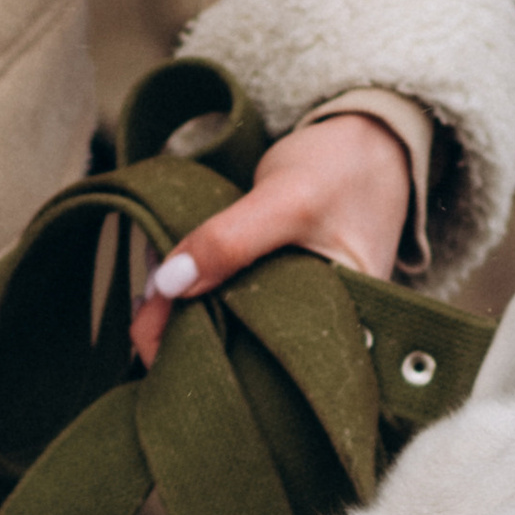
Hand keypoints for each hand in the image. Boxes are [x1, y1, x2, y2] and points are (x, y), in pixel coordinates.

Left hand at [129, 109, 410, 370]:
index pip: (259, 375)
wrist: (372, 139)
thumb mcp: (288, 199)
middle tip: (142, 312)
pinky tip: (169, 281)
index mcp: (337, 338)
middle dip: (184, 339)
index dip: (201, 362)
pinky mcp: (277, 293)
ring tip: (150, 292)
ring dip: (184, 315)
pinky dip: (198, 293)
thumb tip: (168, 286)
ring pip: (229, 332)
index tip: (150, 337)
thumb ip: (231, 240)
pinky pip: (231, 305)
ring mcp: (296, 316)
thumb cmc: (344, 170)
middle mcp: (317, 338)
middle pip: (238, 359)